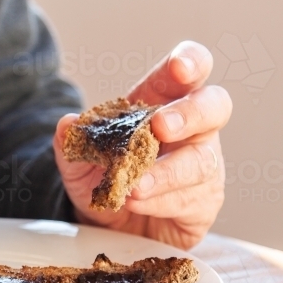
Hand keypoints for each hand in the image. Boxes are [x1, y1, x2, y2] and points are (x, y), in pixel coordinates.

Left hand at [54, 41, 231, 249]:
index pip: (190, 70)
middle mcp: (192, 130)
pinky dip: (160, 201)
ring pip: (201, 162)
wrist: (107, 221)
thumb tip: (68, 124)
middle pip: (214, 107)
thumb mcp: (80, 157)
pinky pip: (190, 200)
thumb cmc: (105, 175)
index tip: (179, 67)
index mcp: (164, 101)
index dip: (191, 61)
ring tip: (134, 185)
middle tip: (160, 126)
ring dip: (165, 173)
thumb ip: (74, 140)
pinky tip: (137, 202)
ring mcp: (203, 166)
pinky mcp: (203, 203)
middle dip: (189, 114)